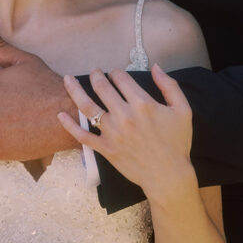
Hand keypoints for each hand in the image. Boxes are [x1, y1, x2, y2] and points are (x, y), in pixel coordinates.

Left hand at [59, 64, 195, 204]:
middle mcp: (124, 115)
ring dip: (75, 89)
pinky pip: (82, 135)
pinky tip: (60, 114)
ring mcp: (112, 133)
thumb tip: (156, 67)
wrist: (168, 175)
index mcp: (142, 103)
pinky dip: (69, 124)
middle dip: (96, 76)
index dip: (117, 72)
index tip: (115, 73)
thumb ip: (169, 85)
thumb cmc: (177, 142)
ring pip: (87, 106)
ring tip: (68, 79)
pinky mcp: (105, 148)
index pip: (122, 78)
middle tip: (94, 72)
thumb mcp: (182, 110)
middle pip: (102, 87)